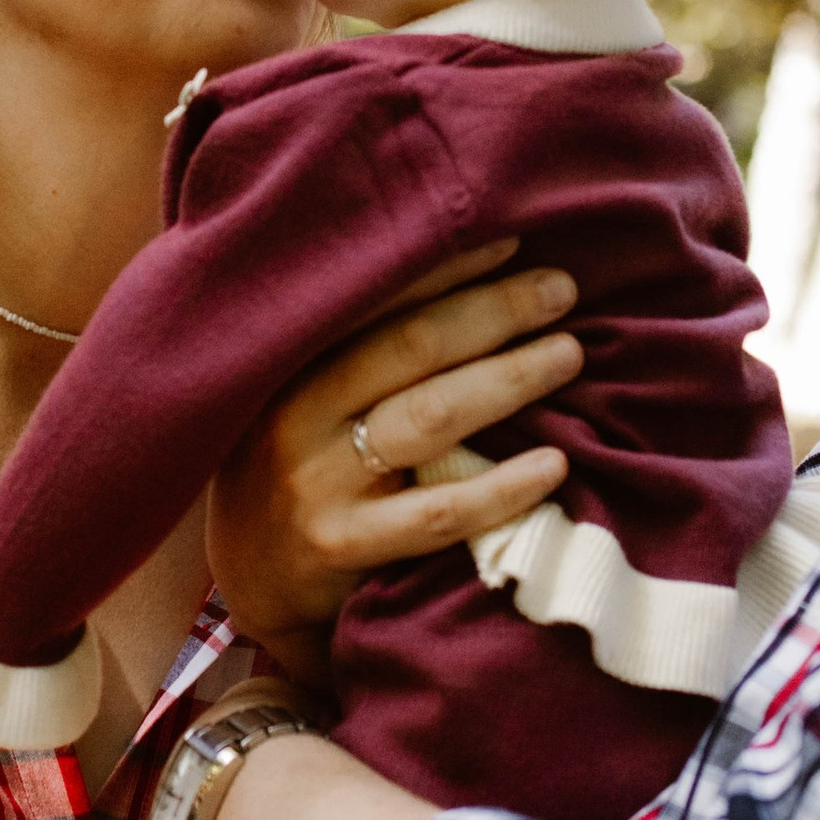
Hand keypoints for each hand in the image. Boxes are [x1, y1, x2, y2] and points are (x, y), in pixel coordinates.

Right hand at [205, 241, 579, 691]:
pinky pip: (436, 514)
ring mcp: (317, 482)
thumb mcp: (302, 397)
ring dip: (509, 379)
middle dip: (494, 310)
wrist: (249, 578)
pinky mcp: (341, 546)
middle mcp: (297, 414)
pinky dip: (501, 487)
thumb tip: (468, 285)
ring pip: (429, 418)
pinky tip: (554, 466)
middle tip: (561, 290)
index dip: (447, 267)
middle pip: (411, 346)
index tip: (512, 240)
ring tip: (569, 355)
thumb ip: (359, 351)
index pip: (374, 299)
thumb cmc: (299, 467)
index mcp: (291, 363)